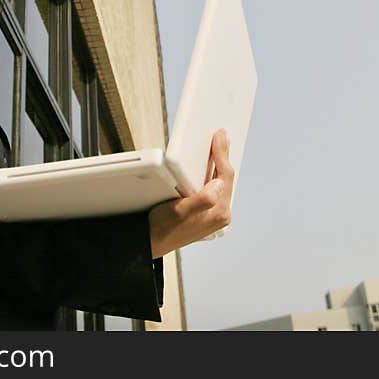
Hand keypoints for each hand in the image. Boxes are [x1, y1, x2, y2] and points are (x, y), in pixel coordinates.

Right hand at [148, 129, 233, 258]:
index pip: (225, 176)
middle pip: (226, 178)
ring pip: (221, 182)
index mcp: (219, 212)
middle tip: (222, 136)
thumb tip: (218, 184)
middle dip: (223, 155)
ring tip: (217, 147)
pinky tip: (208, 165)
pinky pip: (215, 188)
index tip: (220, 136)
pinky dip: (212, 173)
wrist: (151, 243)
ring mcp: (215, 214)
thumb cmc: (162, 228)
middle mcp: (221, 214)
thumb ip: (202, 199)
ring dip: (218, 164)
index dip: (222, 153)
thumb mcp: (179, 211)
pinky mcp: (208, 213)